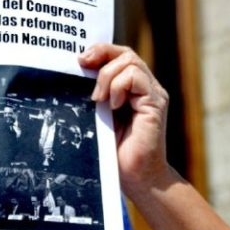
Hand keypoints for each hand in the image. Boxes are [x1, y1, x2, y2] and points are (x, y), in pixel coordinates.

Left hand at [79, 44, 169, 191]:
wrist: (135, 179)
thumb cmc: (114, 154)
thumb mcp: (97, 119)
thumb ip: (93, 97)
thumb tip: (73, 75)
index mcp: (130, 89)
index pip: (118, 56)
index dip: (99, 51)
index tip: (79, 60)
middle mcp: (144, 88)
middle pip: (125, 53)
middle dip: (101, 54)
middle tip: (83, 67)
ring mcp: (152, 94)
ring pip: (130, 61)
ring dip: (108, 76)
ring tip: (99, 98)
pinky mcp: (155, 103)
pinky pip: (136, 78)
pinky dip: (119, 86)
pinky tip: (113, 106)